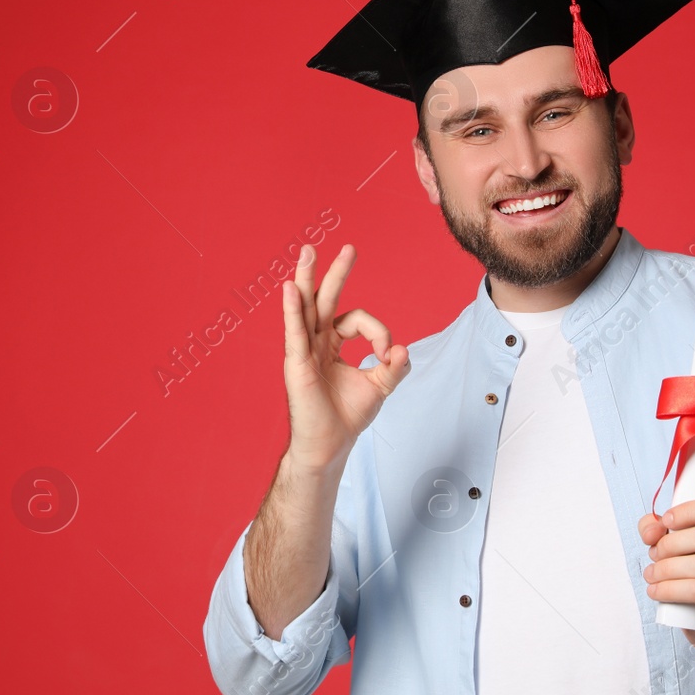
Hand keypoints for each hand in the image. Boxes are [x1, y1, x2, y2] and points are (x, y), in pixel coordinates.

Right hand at [281, 244, 410, 470]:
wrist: (330, 446)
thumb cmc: (347, 417)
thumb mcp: (379, 387)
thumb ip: (394, 367)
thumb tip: (404, 349)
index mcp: (332, 345)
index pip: (356, 321)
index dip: (378, 332)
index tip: (387, 353)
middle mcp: (316, 343)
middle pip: (324, 300)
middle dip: (335, 273)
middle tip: (348, 248)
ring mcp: (304, 351)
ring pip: (305, 308)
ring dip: (306, 277)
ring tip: (307, 251)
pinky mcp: (296, 364)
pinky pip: (295, 332)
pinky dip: (292, 310)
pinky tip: (289, 289)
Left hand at [637, 496, 694, 649]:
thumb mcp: (678, 543)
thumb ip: (658, 528)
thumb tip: (651, 531)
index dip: (689, 511)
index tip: (666, 521)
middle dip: (672, 544)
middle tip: (654, 553)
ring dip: (668, 568)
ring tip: (652, 574)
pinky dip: (671, 589)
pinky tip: (657, 590)